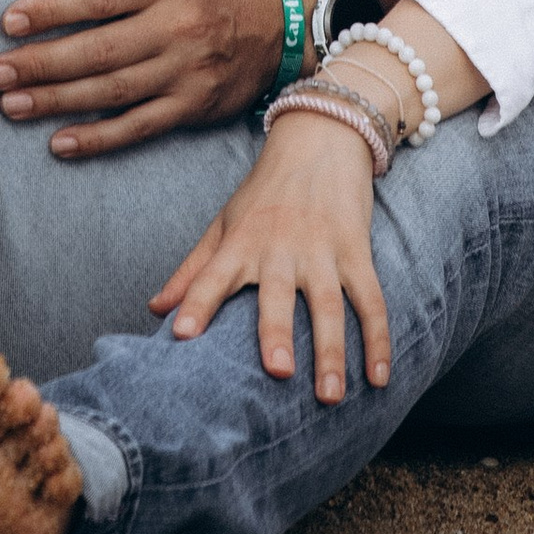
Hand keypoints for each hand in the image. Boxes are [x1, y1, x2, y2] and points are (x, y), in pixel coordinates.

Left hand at [0, 0, 285, 154]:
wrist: (282, 24)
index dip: (53, 10)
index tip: (8, 20)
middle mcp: (177, 26)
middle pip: (100, 50)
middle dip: (43, 63)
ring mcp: (186, 71)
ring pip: (113, 91)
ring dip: (58, 101)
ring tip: (11, 104)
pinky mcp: (193, 106)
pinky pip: (140, 126)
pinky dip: (100, 138)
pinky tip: (59, 143)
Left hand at [152, 109, 390, 403]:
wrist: (320, 137)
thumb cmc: (264, 191)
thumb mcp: (224, 223)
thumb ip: (193, 270)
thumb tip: (154, 309)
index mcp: (241, 242)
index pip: (211, 275)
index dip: (196, 303)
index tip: (180, 335)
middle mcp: (280, 248)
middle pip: (278, 296)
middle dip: (277, 332)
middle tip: (277, 372)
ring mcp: (322, 251)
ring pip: (330, 306)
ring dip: (332, 352)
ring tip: (330, 396)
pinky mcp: (356, 251)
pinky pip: (371, 300)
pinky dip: (378, 339)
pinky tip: (379, 378)